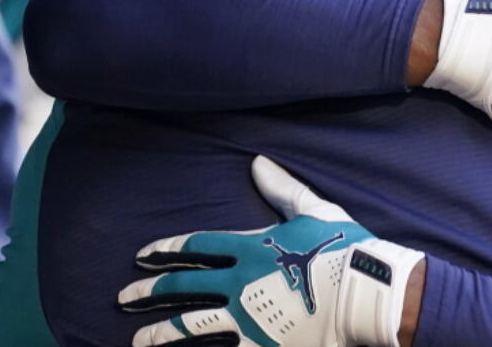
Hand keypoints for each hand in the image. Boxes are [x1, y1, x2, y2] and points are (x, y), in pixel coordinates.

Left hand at [118, 156, 424, 346]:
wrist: (368, 295)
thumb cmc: (344, 249)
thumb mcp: (315, 210)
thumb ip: (282, 189)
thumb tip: (256, 162)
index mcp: (250, 248)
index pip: (196, 246)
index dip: (167, 249)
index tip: (142, 256)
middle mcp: (239, 284)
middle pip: (181, 287)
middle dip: (148, 292)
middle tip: (123, 297)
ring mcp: (245, 320)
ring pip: (189, 327)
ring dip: (159, 333)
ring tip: (138, 339)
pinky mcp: (259, 346)